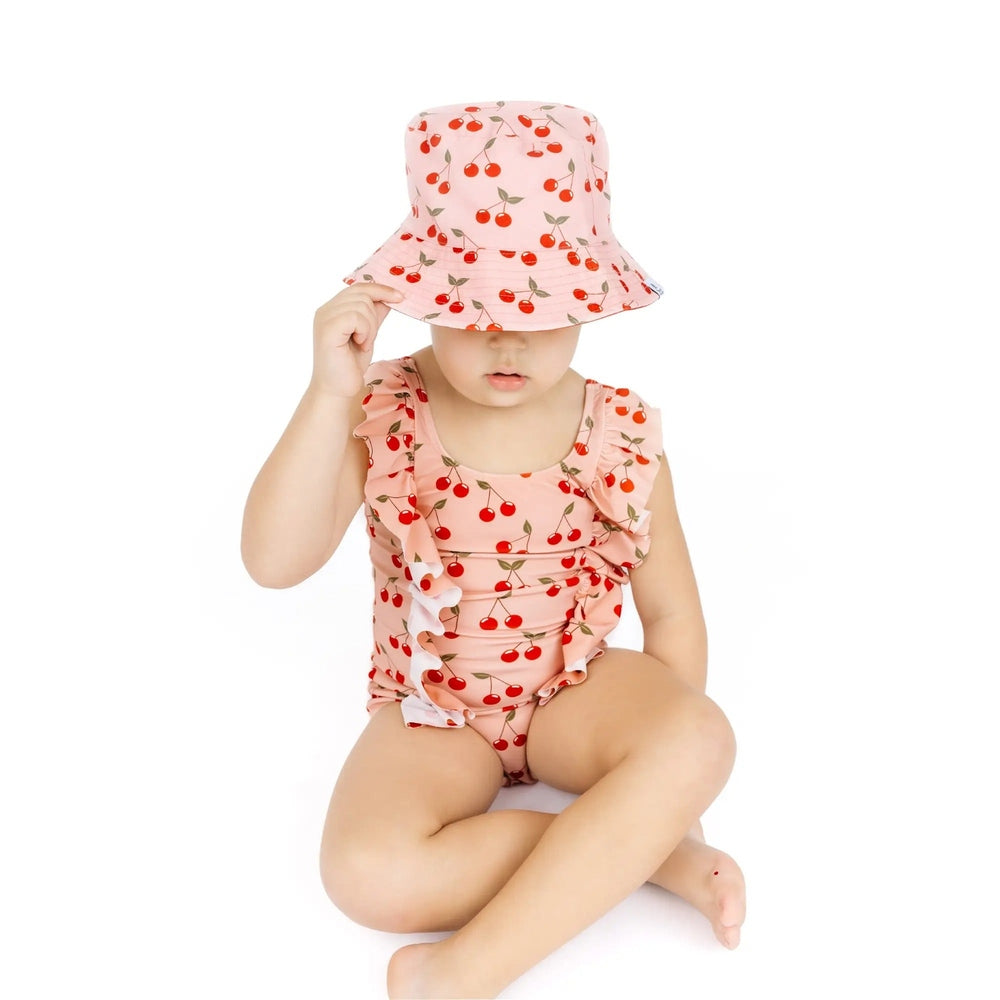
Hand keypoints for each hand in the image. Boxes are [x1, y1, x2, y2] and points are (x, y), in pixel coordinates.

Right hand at [310, 282, 403, 397]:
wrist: (338, 390)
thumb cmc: (350, 365)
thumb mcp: (368, 334)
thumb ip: (375, 314)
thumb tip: (390, 296)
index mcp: (333, 308)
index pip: (359, 287)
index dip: (381, 289)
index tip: (401, 297)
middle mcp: (325, 310)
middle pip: (362, 293)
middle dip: (374, 317)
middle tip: (368, 339)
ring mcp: (324, 318)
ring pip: (361, 305)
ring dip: (370, 327)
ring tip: (362, 344)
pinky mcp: (327, 329)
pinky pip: (355, 317)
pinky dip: (364, 332)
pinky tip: (359, 345)